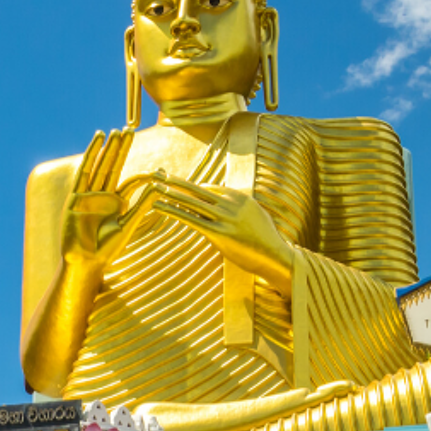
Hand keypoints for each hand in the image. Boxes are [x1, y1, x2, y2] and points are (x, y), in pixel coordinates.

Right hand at [62, 128, 158, 279]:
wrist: (85, 261)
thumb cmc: (107, 249)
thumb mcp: (128, 225)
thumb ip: (142, 204)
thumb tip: (159, 185)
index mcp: (117, 204)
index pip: (132, 182)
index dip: (145, 175)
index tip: (159, 170)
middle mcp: (103, 196)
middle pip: (114, 167)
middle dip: (121, 149)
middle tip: (129, 129)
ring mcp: (89, 194)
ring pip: (101, 166)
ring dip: (108, 148)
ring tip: (115, 131)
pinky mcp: (76, 196)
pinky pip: (85, 170)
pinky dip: (92, 154)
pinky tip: (98, 140)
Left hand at [150, 174, 297, 289]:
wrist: (276, 256)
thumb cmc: (265, 240)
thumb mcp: (254, 217)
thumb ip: (240, 208)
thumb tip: (228, 205)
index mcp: (240, 197)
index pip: (209, 190)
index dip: (189, 187)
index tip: (174, 182)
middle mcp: (231, 204)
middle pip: (197, 190)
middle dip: (175, 182)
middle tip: (158, 174)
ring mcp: (225, 218)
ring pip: (192, 202)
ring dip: (170, 194)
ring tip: (154, 187)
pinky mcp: (219, 234)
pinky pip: (191, 219)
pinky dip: (173, 211)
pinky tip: (159, 206)